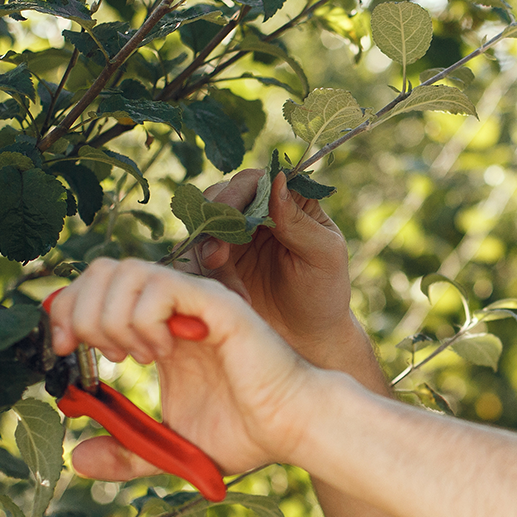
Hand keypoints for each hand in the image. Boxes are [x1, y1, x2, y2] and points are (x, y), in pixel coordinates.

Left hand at [48, 258, 314, 480]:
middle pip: (103, 269)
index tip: (62, 352)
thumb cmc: (245, 433)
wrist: (291, 429)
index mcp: (159, 329)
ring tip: (133, 356)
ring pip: (125, 271)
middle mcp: (174, 307)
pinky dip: (143, 318)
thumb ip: (125, 452)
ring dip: (111, 316)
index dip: (66, 311)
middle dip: (79, 308)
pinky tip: (159, 353)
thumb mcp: (167, 449)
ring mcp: (195, 301)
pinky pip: (160, 286)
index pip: (96, 289)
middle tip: (95, 354)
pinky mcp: (215, 304)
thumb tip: (75, 457)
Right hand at [172, 168, 361, 362]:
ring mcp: (231, 236)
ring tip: (234, 291)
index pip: (256, 180)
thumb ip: (299, 220)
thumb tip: (277, 179)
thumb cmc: (324, 292)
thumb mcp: (323, 255)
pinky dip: (205, 277)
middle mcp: (256, 212)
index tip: (230, 216)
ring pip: (202, 229)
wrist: (306, 337)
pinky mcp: (214, 262)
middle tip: (216, 259)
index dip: (238, 194)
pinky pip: (193, 258)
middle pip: (219, 198)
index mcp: (287, 201)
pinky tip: (233, 298)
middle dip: (215, 226)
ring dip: (209, 257)